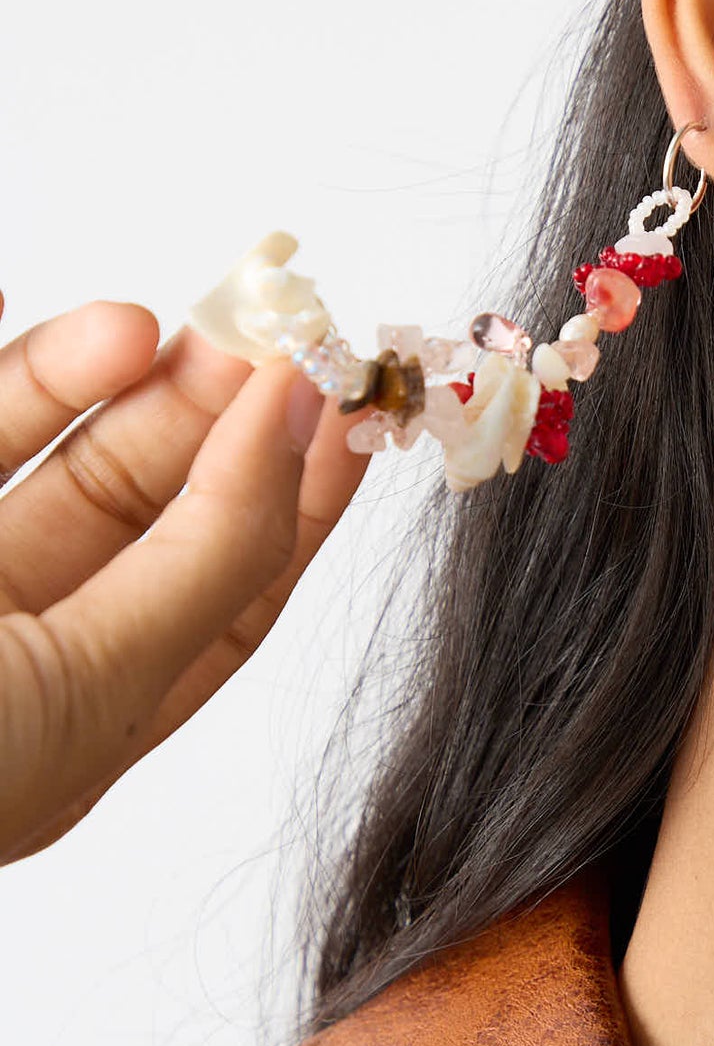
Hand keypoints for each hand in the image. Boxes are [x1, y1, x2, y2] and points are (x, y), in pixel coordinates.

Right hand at [0, 293, 372, 862]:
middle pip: (134, 519)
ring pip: (28, 467)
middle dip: (200, 422)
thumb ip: (200, 557)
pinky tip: (45, 319)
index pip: (222, 601)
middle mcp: (2, 658)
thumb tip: (296, 425)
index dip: (292, 503)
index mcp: (76, 726)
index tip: (347, 408)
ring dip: (90, 386)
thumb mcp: (88, 683)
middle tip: (261, 332)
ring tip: (152, 324)